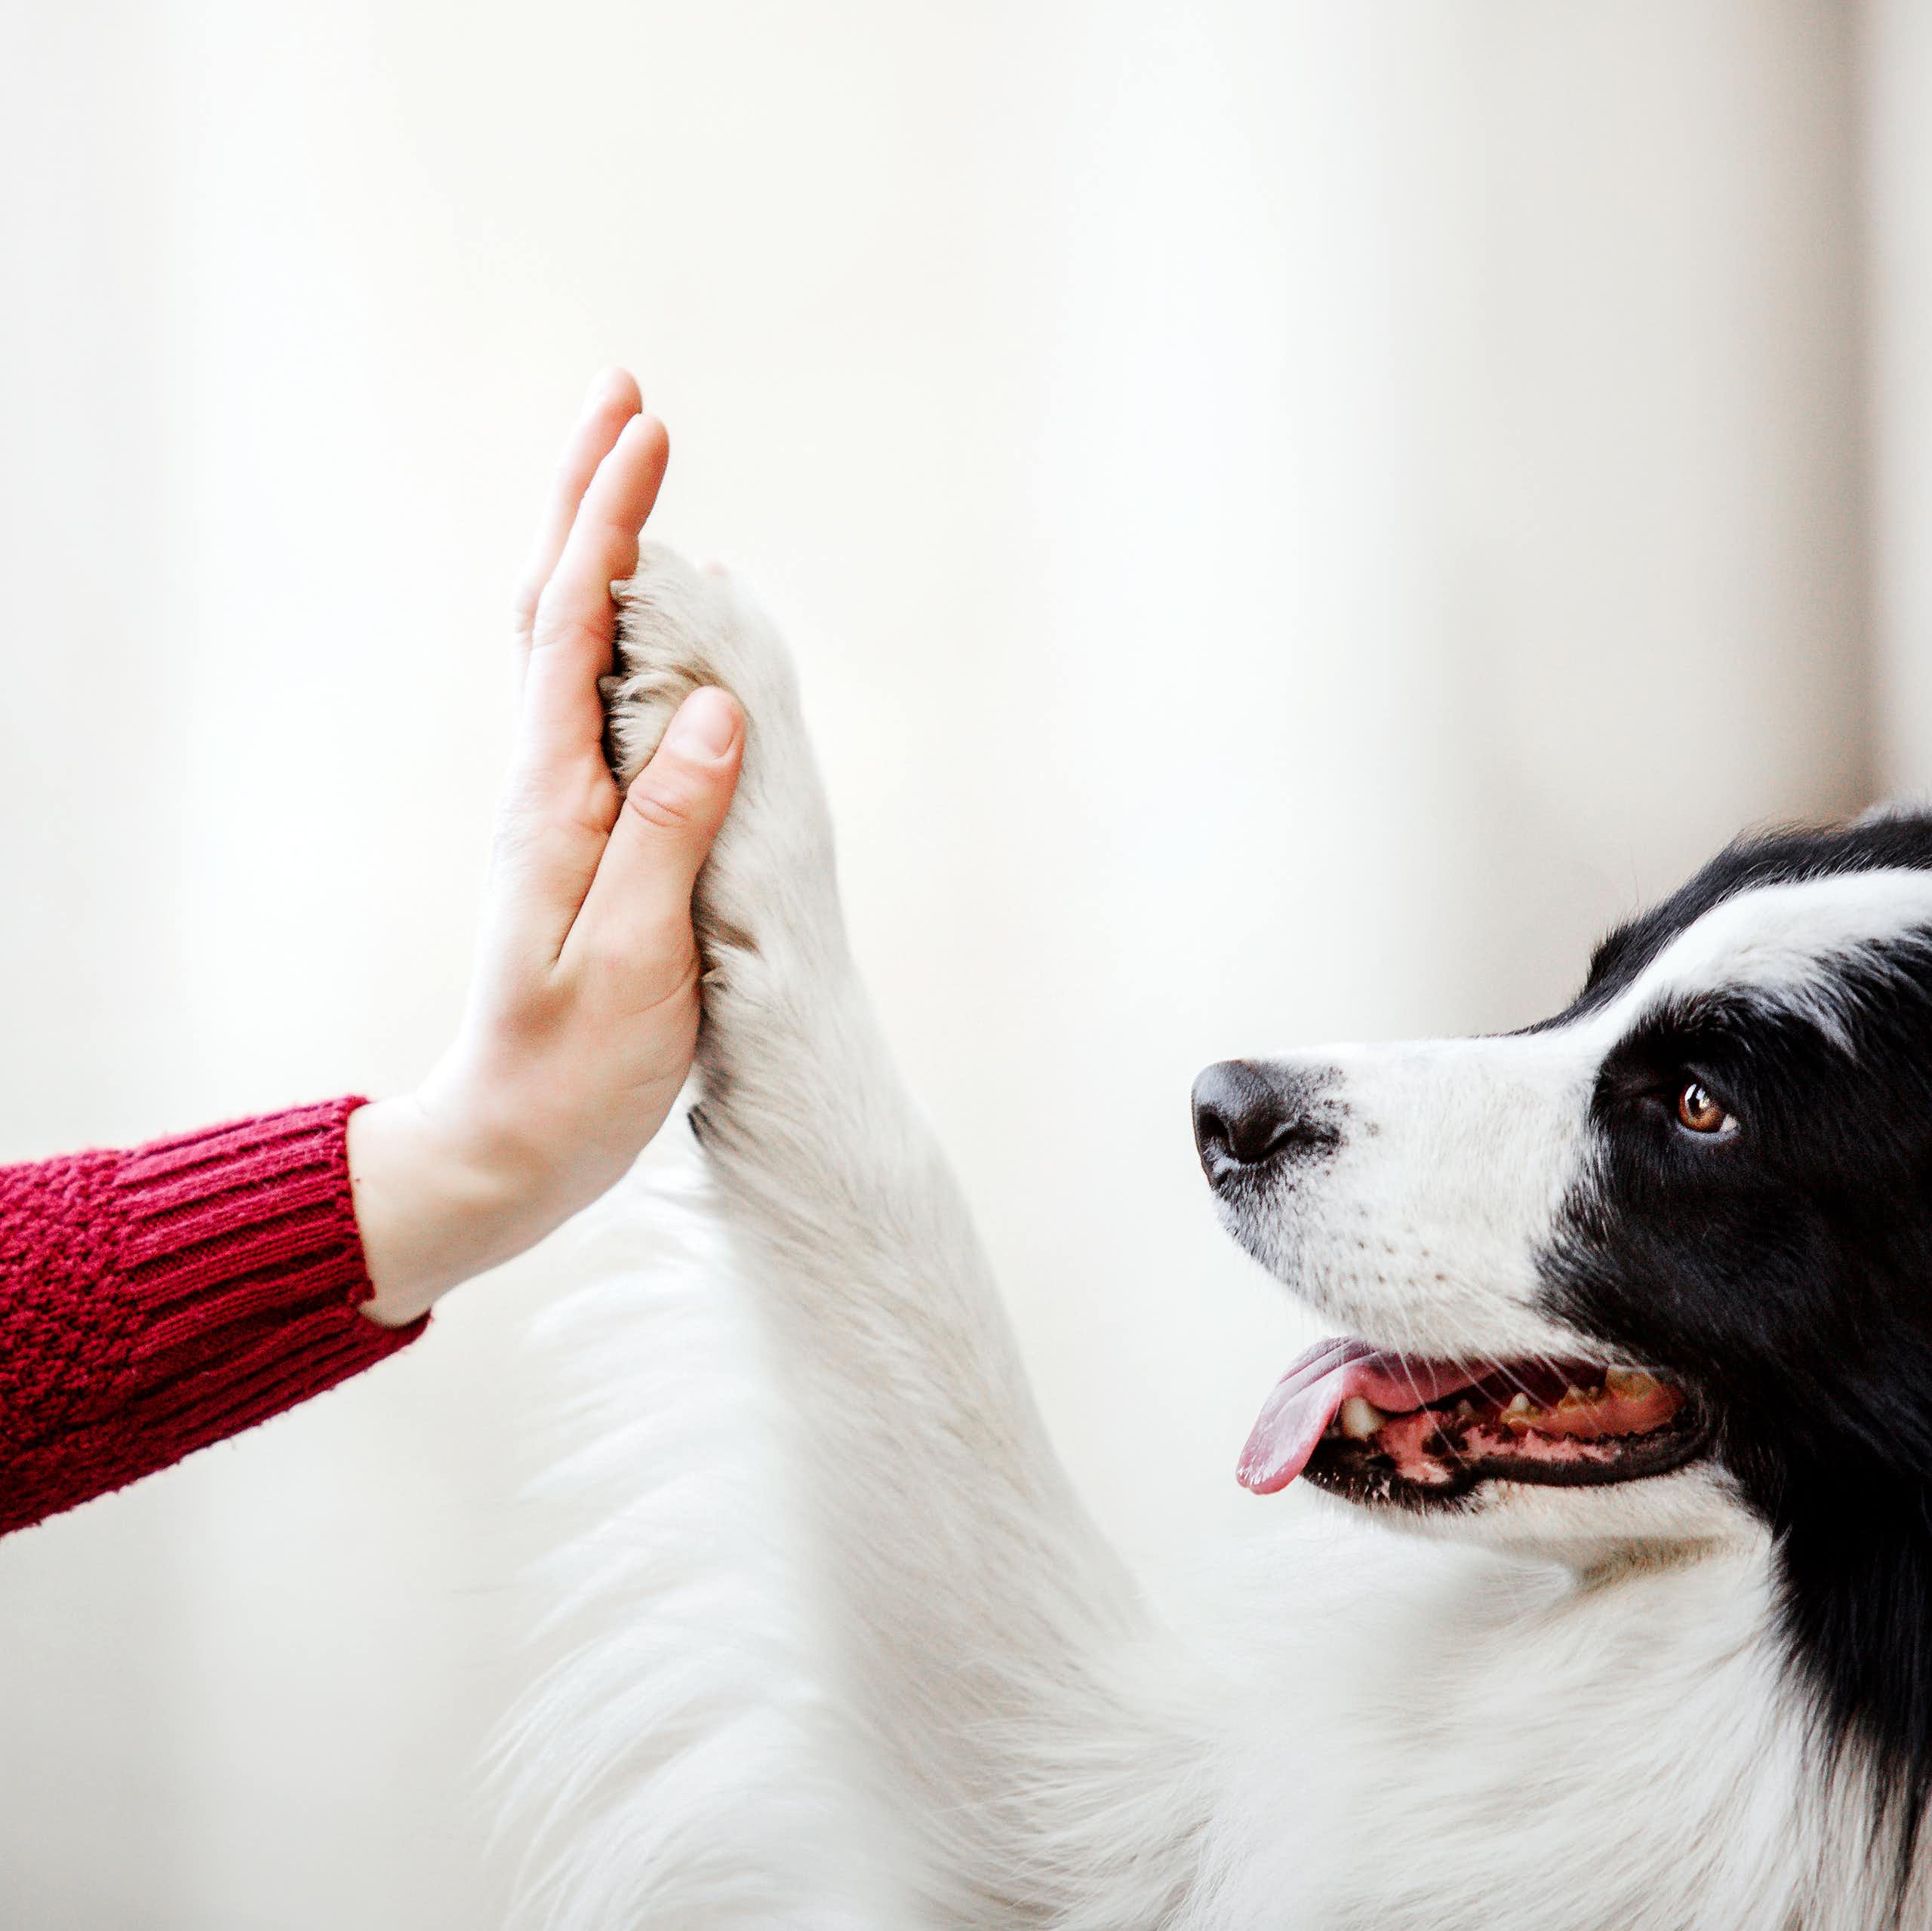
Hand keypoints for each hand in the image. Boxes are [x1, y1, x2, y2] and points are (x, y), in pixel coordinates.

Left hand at [347, 370, 743, 1325]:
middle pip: (553, 609)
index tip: (648, 434)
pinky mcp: (586, 837)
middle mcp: (548, 784)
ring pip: (568, 649)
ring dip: (598, 551)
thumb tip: (713, 704)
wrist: (514, 1142)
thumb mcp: (633, 955)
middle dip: (590, 500)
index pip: (573, 627)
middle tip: (627, 400)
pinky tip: (652, 620)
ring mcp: (563, 808)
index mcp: (556, 800)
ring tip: (635, 474)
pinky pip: (596, 707)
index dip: (610, 524)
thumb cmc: (574, 1067)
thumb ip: (669, 826)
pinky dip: (617, 633)